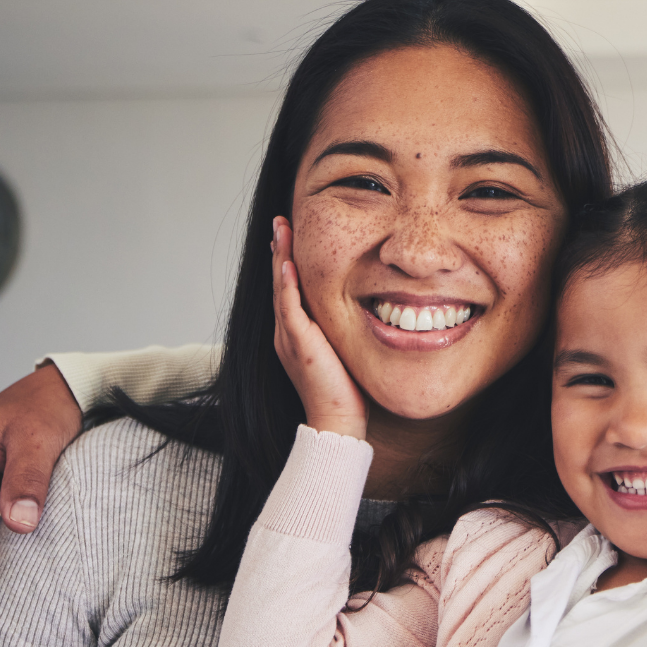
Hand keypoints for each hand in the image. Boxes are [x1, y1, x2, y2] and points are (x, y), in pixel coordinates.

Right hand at [271, 217, 366, 438]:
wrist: (336, 424)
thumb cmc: (345, 395)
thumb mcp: (343, 353)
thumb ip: (343, 331)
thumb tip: (365, 312)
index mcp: (297, 334)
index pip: (291, 289)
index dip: (290, 261)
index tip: (293, 236)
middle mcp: (288, 333)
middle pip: (281, 282)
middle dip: (281, 250)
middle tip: (282, 222)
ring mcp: (290, 339)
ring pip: (281, 289)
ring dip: (281, 257)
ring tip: (281, 229)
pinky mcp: (298, 346)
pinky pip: (289, 309)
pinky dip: (287, 285)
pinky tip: (289, 265)